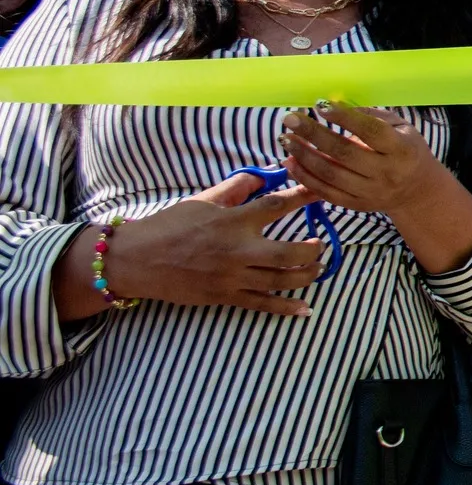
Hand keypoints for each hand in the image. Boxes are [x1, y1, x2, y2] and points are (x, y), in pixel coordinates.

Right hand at [56, 172, 322, 319]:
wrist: (136, 260)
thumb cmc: (169, 226)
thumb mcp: (202, 200)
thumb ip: (235, 188)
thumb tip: (264, 175)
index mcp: (232, 220)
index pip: (277, 205)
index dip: (303, 197)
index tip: (322, 193)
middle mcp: (237, 249)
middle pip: (290, 252)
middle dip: (313, 249)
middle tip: (320, 244)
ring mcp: (232, 276)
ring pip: (282, 279)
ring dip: (307, 275)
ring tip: (318, 268)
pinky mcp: (224, 296)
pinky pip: (262, 303)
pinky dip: (286, 308)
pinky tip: (305, 309)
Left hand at [281, 101, 445, 215]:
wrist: (417, 190)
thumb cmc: (406, 150)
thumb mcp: (402, 128)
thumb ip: (373, 117)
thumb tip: (336, 106)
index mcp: (401, 149)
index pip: (370, 131)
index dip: (344, 118)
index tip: (320, 105)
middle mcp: (387, 172)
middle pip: (344, 153)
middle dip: (313, 134)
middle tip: (290, 119)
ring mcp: (371, 192)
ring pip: (331, 174)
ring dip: (303, 156)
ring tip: (286, 139)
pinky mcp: (357, 205)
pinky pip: (326, 192)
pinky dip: (305, 178)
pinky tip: (291, 163)